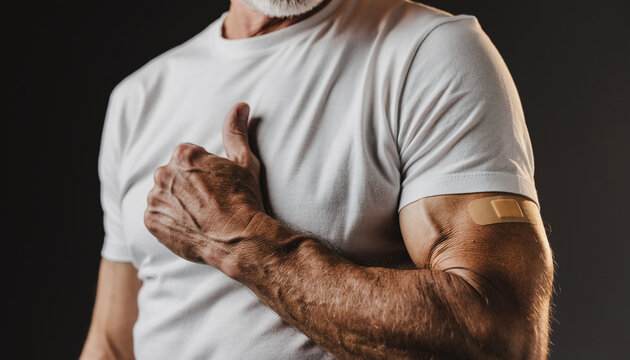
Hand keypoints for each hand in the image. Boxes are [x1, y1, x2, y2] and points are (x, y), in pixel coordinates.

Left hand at [144, 103, 267, 274]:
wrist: (239, 238)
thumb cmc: (244, 199)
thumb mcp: (244, 161)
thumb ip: (236, 131)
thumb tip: (240, 106)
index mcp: (184, 155)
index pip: (188, 159)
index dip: (205, 173)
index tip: (217, 187)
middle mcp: (164, 173)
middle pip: (173, 176)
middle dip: (188, 187)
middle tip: (210, 203)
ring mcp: (155, 198)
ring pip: (164, 196)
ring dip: (177, 203)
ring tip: (201, 216)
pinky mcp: (151, 221)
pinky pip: (157, 217)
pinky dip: (170, 222)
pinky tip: (190, 226)